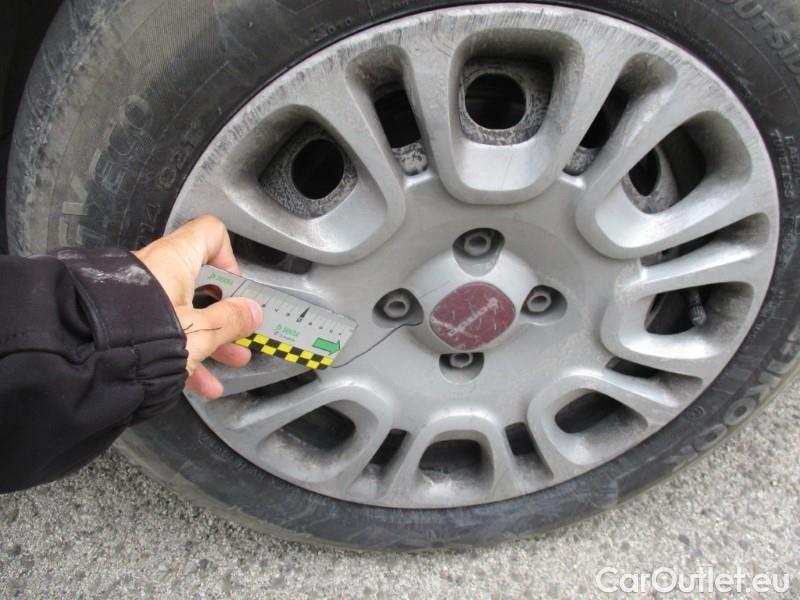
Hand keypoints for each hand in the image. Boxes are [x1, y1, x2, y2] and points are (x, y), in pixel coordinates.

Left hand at [133, 215, 261, 398]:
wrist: (88, 361)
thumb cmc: (144, 336)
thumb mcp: (201, 331)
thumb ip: (231, 320)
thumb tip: (252, 312)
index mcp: (175, 260)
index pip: (210, 234)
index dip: (229, 258)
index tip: (237, 290)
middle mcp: (155, 271)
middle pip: (201, 283)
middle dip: (225, 312)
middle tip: (240, 331)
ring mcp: (139, 298)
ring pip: (184, 312)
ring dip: (210, 338)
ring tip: (229, 362)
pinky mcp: (127, 322)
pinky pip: (164, 332)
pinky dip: (184, 353)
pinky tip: (200, 382)